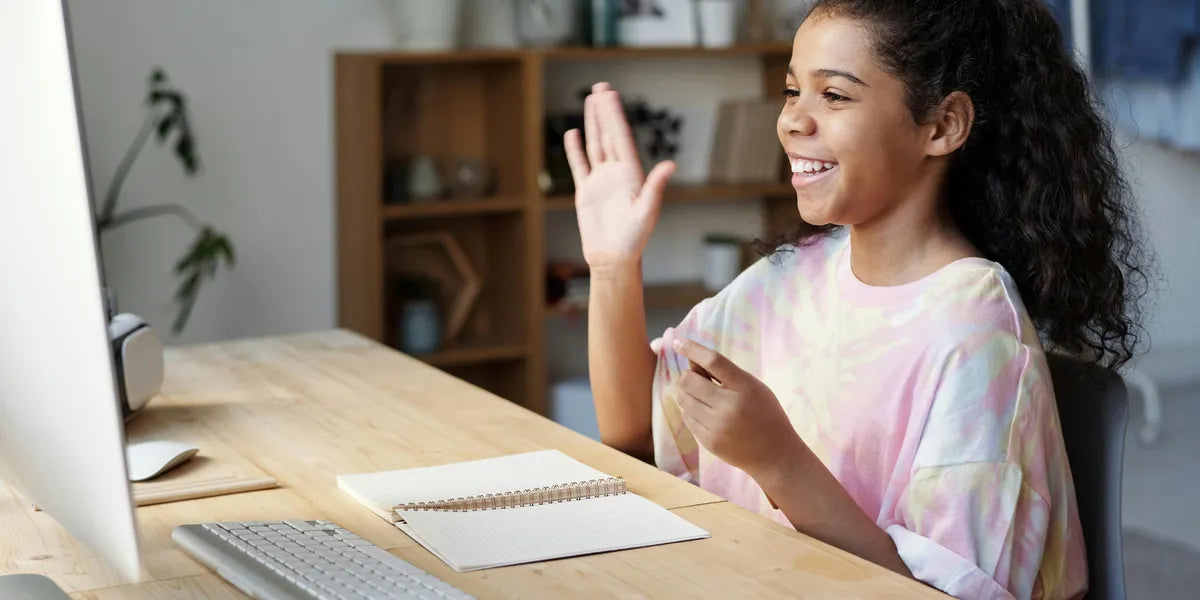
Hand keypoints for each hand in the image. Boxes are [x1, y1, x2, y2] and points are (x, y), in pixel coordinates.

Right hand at [564, 82, 675, 269]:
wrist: (614, 259)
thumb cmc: (635, 239)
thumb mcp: (647, 211)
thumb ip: (656, 187)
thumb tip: (670, 164)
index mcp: (632, 174)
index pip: (622, 138)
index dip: (616, 115)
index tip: (610, 95)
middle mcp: (616, 173)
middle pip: (609, 135)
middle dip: (605, 111)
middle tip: (601, 87)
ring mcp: (600, 181)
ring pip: (595, 145)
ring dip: (593, 123)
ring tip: (591, 101)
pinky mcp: (586, 192)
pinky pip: (579, 166)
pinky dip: (575, 150)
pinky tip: (574, 132)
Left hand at [671, 338, 804, 478]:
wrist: (775, 454)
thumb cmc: (765, 414)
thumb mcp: (753, 387)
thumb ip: (724, 373)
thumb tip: (691, 360)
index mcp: (746, 387)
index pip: (714, 361)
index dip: (693, 349)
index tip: (679, 343)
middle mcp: (730, 406)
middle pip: (689, 380)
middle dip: (689, 376)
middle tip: (699, 380)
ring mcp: (718, 426)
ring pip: (683, 399)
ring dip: (688, 394)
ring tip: (705, 399)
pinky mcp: (709, 441)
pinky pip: (686, 418)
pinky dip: (692, 412)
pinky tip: (708, 416)